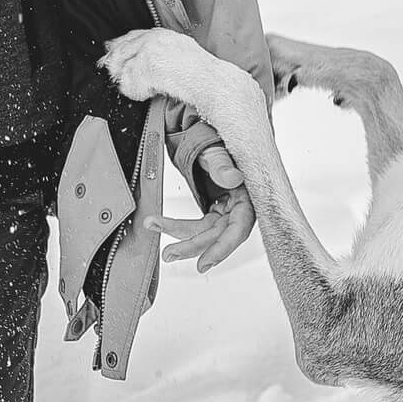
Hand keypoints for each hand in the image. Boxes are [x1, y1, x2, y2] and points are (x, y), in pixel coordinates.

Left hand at [153, 144, 254, 270]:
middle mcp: (240, 208)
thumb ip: (223, 163)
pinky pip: (201, 226)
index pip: (238, 230)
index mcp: (248, 197)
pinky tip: (164, 226)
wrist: (213, 137)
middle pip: (218, 235)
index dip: (221, 249)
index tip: (203, 264)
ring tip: (155, 228)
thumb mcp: (219, 150)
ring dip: (181, 236)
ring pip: (206, 232)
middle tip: (169, 253)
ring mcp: (228, 211)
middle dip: (192, 245)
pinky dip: (183, 228)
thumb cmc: (220, 144)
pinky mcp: (217, 212)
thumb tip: (232, 178)